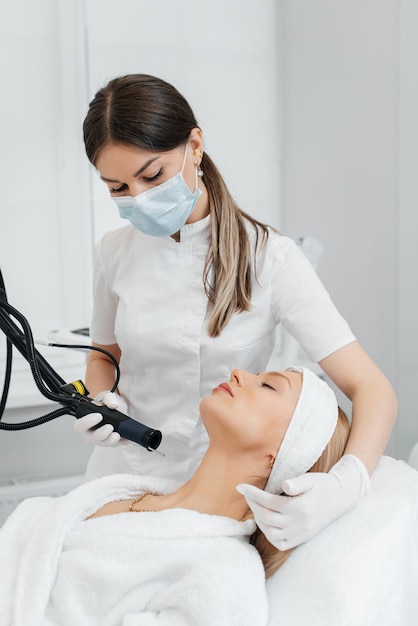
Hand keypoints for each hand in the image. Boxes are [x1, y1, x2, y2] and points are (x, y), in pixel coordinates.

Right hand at [73, 391, 128, 445]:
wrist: (119, 410)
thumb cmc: (108, 405)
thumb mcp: (108, 397)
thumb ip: (109, 398)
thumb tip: (113, 404)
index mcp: (86, 422)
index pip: (79, 426)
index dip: (86, 422)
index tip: (98, 416)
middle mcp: (92, 433)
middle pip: (92, 438)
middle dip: (101, 433)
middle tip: (109, 426)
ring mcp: (102, 439)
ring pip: (104, 443)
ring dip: (110, 440)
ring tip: (116, 435)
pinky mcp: (113, 443)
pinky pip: (118, 444)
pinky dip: (123, 441)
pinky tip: (128, 439)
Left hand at [237, 454, 369, 548]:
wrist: (341, 498)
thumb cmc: (323, 484)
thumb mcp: (310, 479)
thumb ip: (297, 483)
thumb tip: (284, 485)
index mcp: (301, 506)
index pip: (269, 502)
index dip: (252, 494)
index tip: (241, 486)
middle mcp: (300, 523)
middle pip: (266, 517)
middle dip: (253, 504)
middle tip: (247, 494)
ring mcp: (301, 533)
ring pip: (271, 533)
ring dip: (259, 519)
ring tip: (256, 506)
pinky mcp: (302, 538)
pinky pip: (281, 543)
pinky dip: (269, 534)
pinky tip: (266, 522)